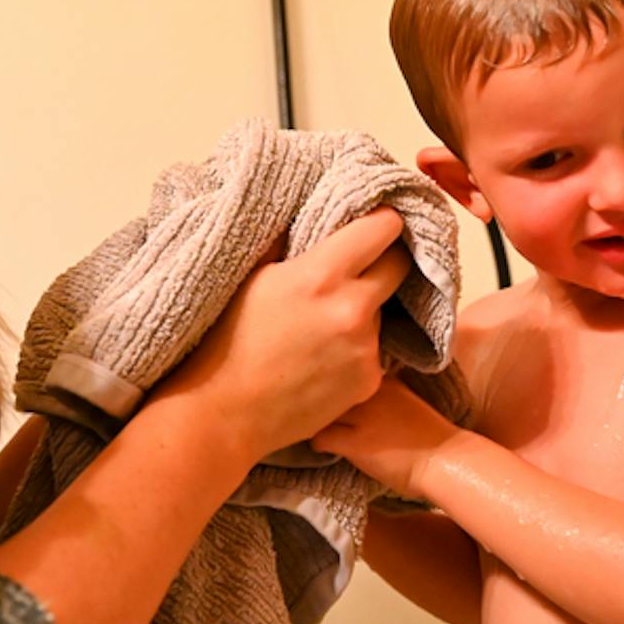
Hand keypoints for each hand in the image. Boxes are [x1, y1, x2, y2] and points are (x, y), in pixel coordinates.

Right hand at [151, 208, 408, 467]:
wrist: (224, 413)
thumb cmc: (225, 340)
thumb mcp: (251, 277)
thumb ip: (289, 241)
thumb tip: (312, 210)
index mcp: (322, 274)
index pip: (384, 228)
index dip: (381, 222)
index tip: (375, 224)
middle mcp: (353, 308)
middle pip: (399, 265)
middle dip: (384, 260)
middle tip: (361, 264)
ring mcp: (365, 348)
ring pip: (382, 310)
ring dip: (365, 309)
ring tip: (325, 323)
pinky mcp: (369, 381)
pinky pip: (374, 350)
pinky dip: (357, 348)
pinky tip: (325, 356)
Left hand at [311, 375, 462, 498]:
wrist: (447, 461)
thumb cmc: (430, 436)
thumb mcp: (403, 399)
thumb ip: (379, 393)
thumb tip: (350, 394)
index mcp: (384, 377)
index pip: (344, 368)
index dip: (330, 381)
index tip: (324, 391)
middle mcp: (371, 390)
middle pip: (326, 385)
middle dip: (317, 397)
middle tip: (311, 411)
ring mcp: (363, 415)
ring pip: (319, 409)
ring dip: (314, 420)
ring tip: (315, 430)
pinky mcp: (357, 442)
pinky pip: (319, 438)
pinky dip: (317, 444)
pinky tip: (325, 449)